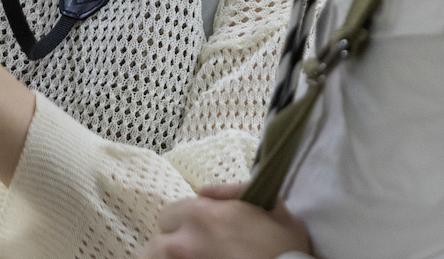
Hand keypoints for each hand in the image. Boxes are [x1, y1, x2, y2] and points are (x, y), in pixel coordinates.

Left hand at [141, 184, 312, 258]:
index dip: (182, 225)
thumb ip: (237, 190)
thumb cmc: (286, 249)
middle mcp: (183, 242)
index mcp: (200, 215)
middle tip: (191, 253)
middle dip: (171, 247)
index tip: (195, 235)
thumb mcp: (273, 208)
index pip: (167, 216)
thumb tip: (206, 191)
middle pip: (156, 244)